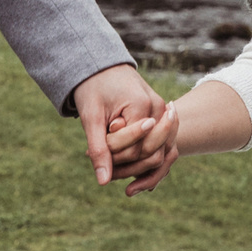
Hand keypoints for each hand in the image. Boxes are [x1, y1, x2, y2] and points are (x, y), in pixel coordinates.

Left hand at [72, 64, 172, 192]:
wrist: (101, 68)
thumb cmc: (93, 89)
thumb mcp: (91, 118)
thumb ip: (100, 149)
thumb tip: (103, 182)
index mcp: (144, 106)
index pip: (134, 148)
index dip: (113, 157)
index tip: (87, 153)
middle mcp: (160, 110)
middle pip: (151, 154)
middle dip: (127, 166)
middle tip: (101, 167)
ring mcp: (164, 115)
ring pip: (160, 155)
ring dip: (139, 169)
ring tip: (113, 172)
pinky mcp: (162, 120)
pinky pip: (161, 148)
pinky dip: (148, 164)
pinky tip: (132, 179)